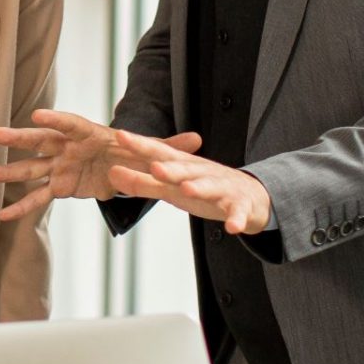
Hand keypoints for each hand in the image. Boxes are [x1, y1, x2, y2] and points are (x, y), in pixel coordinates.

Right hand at [0, 110, 203, 220]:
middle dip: (19, 138)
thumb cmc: (133, 153)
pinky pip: (38, 198)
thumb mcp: (153, 152)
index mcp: (89, 134)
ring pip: (31, 169)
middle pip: (41, 141)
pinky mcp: (59, 186)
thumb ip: (170, 147)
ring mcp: (60, 166)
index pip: (71, 124)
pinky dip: (21, 207)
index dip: (56, 119)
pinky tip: (2, 216)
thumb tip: (198, 139)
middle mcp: (69, 147)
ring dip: (8, 172)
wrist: (123, 167)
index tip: (37, 114)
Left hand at [97, 129, 271, 234]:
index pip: (159, 153)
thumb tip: (111, 174)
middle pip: (184, 168)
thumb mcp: (171, 187)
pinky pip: (238, 213)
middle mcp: (202, 172)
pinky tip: (232, 228)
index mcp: (183, 166)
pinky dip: (236, 219)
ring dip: (200, 187)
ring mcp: (223, 188)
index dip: (140, 145)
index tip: (119, 135)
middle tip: (154, 166)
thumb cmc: (203, 189)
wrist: (251, 196)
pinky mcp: (240, 206)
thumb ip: (142, 182)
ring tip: (188, 189)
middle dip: (170, 168)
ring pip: (211, 187)